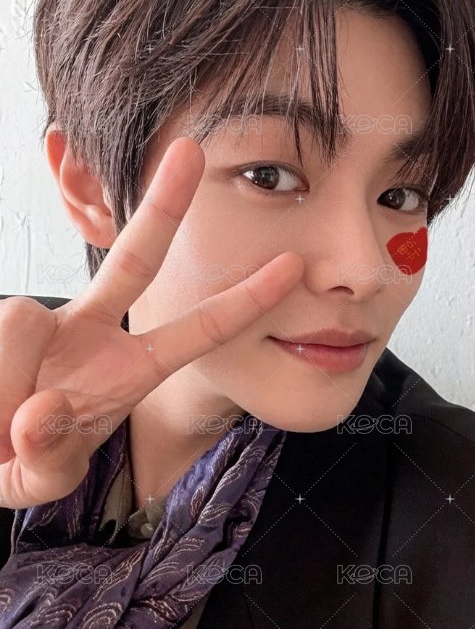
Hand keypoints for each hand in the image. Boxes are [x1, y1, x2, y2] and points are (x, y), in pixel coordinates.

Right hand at [0, 137, 303, 508]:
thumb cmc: (5, 461)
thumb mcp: (35, 477)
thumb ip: (48, 457)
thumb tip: (45, 410)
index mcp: (126, 374)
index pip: (197, 334)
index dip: (243, 302)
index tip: (292, 268)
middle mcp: (91, 333)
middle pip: (136, 260)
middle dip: (163, 206)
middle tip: (190, 150)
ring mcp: (41, 318)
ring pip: (25, 322)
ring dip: (5, 385)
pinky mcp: (2, 316)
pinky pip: (1, 331)